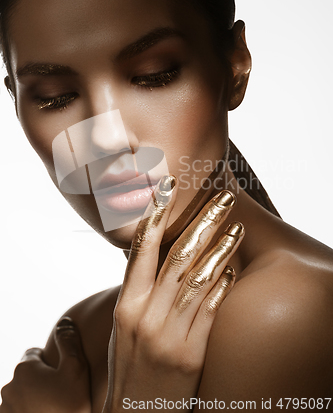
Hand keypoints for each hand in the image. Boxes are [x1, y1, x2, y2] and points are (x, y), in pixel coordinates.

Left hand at [0, 317, 90, 412]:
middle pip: (26, 376)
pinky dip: (27, 412)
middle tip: (59, 394)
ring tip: (52, 408)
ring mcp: (6, 408)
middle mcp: (9, 386)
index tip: (61, 375)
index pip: (33, 354)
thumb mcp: (77, 369)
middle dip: (39, 381)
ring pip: (20, 396)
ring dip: (32, 399)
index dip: (49, 362)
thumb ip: (69, 341)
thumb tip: (64, 322)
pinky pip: (18, 411)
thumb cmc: (70, 407)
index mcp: (25, 368)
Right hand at [103, 176, 243, 411]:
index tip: (169, 185)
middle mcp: (146, 316)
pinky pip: (210, 310)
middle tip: (223, 198)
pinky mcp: (191, 353)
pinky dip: (223, 285)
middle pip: (179, 257)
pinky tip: (233, 269)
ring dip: (222, 249)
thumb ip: (140, 288)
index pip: (141, 249)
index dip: (156, 214)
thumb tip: (159, 252)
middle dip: (203, 222)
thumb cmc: (129, 360)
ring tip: (237, 227)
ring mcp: (169, 335)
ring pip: (199, 279)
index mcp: (125, 304)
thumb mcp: (124, 322)